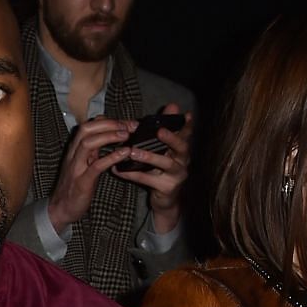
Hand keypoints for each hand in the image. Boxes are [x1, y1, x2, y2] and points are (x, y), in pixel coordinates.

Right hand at [47, 116, 141, 233]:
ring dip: (109, 135)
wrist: (60, 209)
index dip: (108, 121)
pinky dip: (112, 156)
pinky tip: (124, 153)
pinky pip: (97, 165)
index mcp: (75, 149)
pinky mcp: (82, 181)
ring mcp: (77, 167)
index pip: (89, 126)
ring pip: (89, 143)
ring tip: (126, 135)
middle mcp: (73, 155)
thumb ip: (94, 151)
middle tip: (128, 126)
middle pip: (87, 129)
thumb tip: (110, 138)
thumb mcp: (83, 164)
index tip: (126, 123)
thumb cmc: (75, 187)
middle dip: (109, 123)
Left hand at [108, 104, 192, 233]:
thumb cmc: (161, 171)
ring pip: (165, 164)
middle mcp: (183, 161)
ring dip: (149, 157)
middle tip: (160, 131)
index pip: (186, 134)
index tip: (186, 115)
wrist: (165, 200)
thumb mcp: (162, 151)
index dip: (187, 125)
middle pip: (181, 147)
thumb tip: (170, 105)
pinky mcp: (167, 188)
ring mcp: (176, 175)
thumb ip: (165, 130)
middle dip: (172, 138)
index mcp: (181, 150)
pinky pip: (147, 180)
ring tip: (133, 152)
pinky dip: (132, 174)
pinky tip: (118, 170)